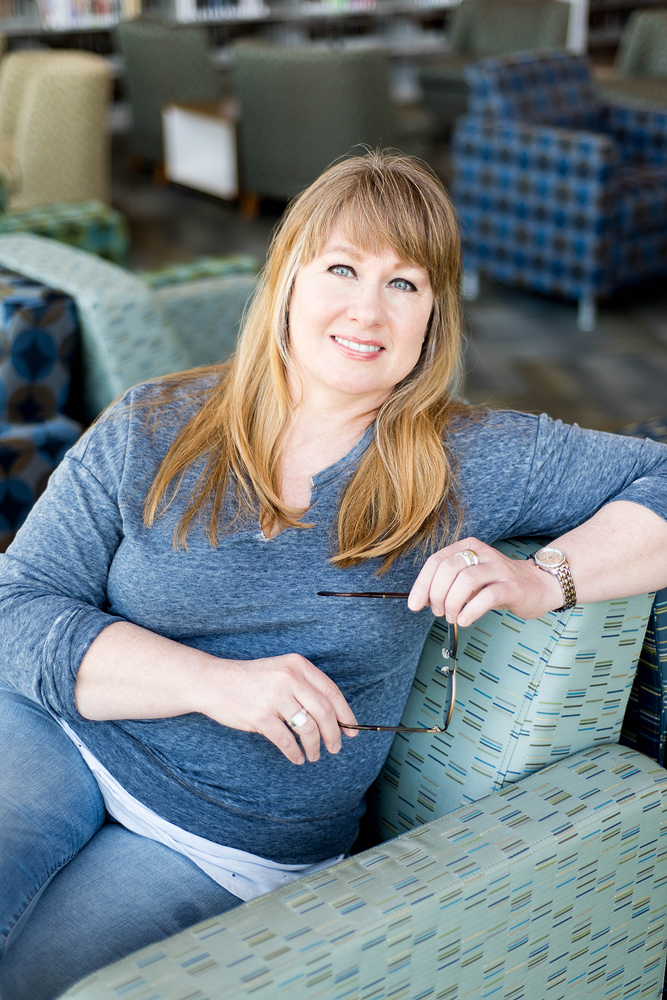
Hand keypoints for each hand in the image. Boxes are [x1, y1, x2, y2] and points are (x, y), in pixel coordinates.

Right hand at [199, 653, 358, 765]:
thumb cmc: (250, 680)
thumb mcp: (280, 671)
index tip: (353, 730)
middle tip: (336, 747)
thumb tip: (334, 717)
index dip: (346, 714)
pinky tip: (297, 757)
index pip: (332, 692)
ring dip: (316, 746)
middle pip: (325, 711)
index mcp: (297, 665)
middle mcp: (289, 678)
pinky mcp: (260, 716)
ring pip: (308, 728)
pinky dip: (295, 753)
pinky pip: (287, 741)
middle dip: (335, 734)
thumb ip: (304, 687)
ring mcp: (274, 697)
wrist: (213, 681)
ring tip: (315, 754)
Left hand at [407, 537, 562, 625]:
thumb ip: (447, 585)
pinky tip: (465, 620)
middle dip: (436, 594)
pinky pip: (487, 596)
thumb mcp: (470, 580)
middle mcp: (482, 553)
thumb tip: (421, 600)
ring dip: (452, 604)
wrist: (539, 586)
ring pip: (465, 581)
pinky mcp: (513, 586)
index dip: (422, 584)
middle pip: (448, 569)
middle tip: (439, 611)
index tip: (414, 605)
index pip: (436, 561)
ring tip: (453, 617)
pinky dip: (470, 611)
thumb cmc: (498, 584)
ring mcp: (499, 568)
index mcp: (468, 548)